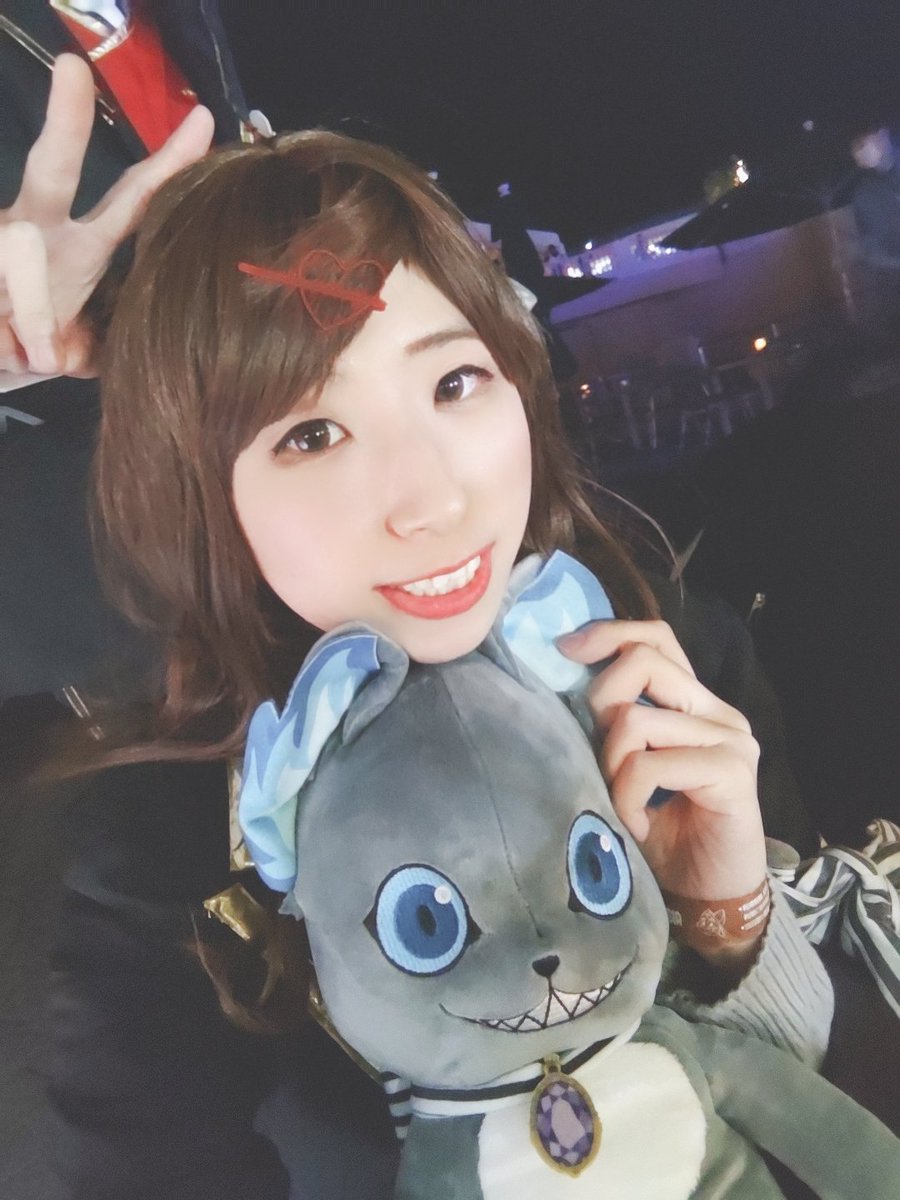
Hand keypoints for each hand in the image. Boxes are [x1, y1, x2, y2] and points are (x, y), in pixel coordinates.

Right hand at [0, 54, 213, 378]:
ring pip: (18, 247)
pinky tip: (9, 348)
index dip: (167, 166)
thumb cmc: (37, 348)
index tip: (204, 121)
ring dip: (30, 310)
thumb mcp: (85, 353)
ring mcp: (4, 240)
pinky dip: (11, 338)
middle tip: (72, 69)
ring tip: (33, 353)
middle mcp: (39, 231)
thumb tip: (108, 347)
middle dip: (65, 123)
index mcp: (84, 248)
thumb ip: (106, 345)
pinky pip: (4, 304)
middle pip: (52, 169)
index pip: (132, 200)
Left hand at [559, 619, 766, 912]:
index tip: (565, 651)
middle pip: (643, 662)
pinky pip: (650, 765)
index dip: (608, 634)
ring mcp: (731, 739)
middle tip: (600, 762)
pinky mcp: (733, 771)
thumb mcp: (627, 769)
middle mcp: (719, 711)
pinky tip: (636, 824)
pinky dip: (628, 797)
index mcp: (694, 702)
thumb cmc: (662, 836)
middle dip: (599, 706)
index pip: (656, 637)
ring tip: (619, 803)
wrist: (710, 899)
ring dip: (611, 768)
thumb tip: (562, 679)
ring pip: (636, 720)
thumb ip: (614, 726)